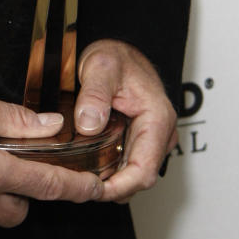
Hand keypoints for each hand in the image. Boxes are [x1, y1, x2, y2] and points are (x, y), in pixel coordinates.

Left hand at [75, 40, 177, 202]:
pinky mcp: (139, 138)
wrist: (118, 48)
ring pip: (134, 173)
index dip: (120, 186)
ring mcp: (151, 137)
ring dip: (111, 181)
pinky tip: (91, 167)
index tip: (95, 190)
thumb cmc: (115, 55)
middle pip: (140, 177)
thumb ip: (95, 94)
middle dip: (112, 187)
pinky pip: (128, 162)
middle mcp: (159, 132)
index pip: (144, 170)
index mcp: (158, 118)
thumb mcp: (101, 67)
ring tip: (81, 177)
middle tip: (79, 185)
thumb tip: (89, 124)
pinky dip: (111, 170)